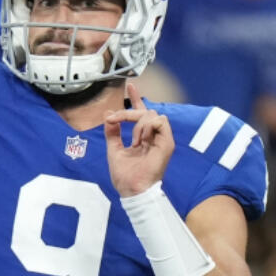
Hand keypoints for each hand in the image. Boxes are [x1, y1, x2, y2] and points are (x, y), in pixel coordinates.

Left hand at [103, 81, 174, 196]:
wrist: (131, 189)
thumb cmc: (124, 175)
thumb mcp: (113, 149)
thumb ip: (112, 132)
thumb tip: (108, 114)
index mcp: (143, 137)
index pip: (141, 113)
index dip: (136, 99)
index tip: (130, 86)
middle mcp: (154, 137)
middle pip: (146, 111)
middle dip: (128, 112)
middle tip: (115, 119)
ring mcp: (162, 139)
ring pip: (153, 114)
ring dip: (138, 122)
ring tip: (134, 140)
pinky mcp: (168, 143)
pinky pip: (161, 121)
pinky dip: (147, 126)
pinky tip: (141, 139)